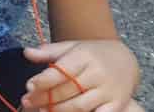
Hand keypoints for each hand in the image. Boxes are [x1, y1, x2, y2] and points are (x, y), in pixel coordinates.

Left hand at [20, 40, 140, 111]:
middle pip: (67, 90)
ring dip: (58, 110)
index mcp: (85, 56)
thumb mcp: (72, 47)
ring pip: (80, 105)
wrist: (126, 59)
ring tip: (41, 111)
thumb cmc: (93, 54)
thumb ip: (49, 51)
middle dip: (45, 98)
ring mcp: (108, 91)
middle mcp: (98, 74)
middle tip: (27, 102)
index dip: (44, 80)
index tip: (29, 86)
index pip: (62, 71)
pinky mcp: (117, 104)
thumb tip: (27, 53)